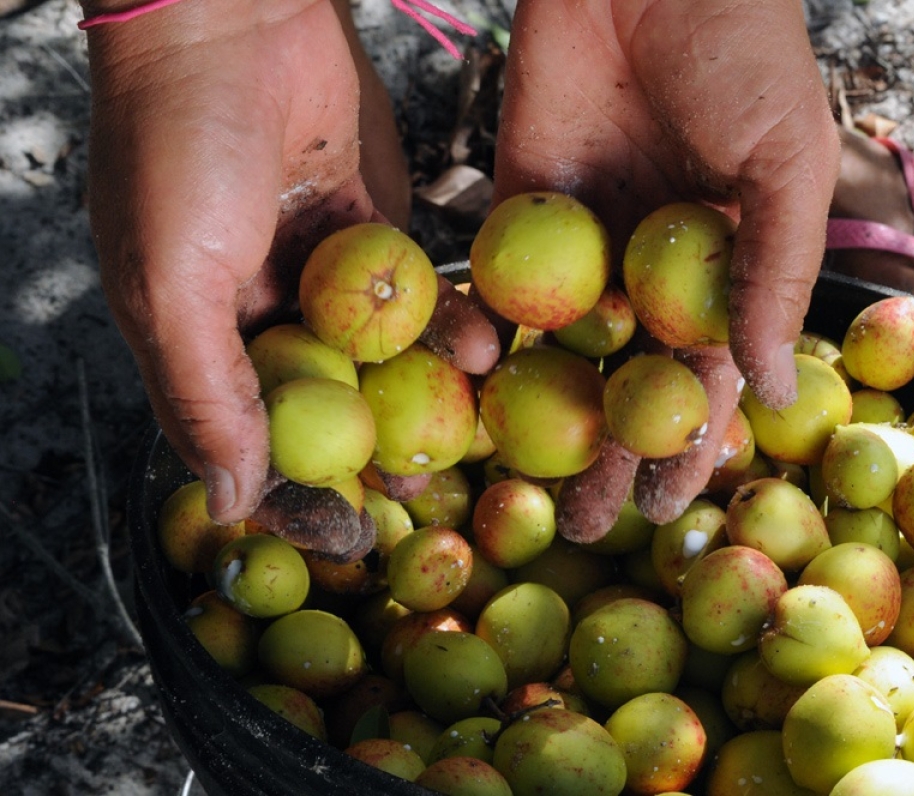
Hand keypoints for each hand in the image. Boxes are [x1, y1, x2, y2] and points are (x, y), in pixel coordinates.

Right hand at [86, 0, 496, 524]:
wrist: (232, 18)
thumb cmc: (176, 143)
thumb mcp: (169, 282)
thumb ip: (202, 394)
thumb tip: (230, 502)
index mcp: (199, 339)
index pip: (251, 443)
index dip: (297, 496)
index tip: (348, 538)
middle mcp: (262, 314)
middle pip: (327, 411)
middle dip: (375, 456)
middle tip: (427, 493)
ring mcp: (325, 274)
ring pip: (382, 359)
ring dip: (423, 398)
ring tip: (470, 433)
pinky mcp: (377, 231)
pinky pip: (417, 294)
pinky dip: (446, 323)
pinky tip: (482, 349)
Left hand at [492, 0, 840, 534]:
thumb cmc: (744, 54)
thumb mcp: (786, 168)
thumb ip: (775, 277)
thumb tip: (768, 393)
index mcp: (723, 267)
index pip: (704, 377)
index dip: (686, 444)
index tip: (665, 508)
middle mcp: (650, 268)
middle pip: (625, 380)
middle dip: (608, 452)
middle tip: (585, 526)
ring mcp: (581, 243)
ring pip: (561, 349)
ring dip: (545, 418)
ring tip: (526, 486)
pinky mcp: (516, 207)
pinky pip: (500, 284)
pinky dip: (487, 332)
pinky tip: (478, 382)